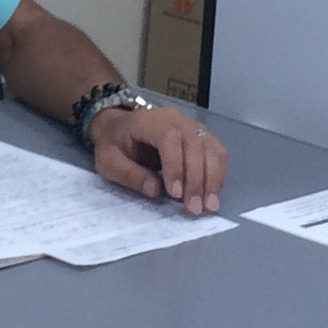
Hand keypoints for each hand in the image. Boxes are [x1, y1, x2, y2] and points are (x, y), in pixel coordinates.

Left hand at [89, 102, 224, 214]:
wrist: (119, 127)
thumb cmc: (113, 145)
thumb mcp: (108, 162)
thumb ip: (129, 174)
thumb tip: (155, 190)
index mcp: (148, 121)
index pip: (169, 138)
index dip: (175, 166)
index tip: (175, 194)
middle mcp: (174, 118)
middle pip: (194, 144)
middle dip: (197, 179)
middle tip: (194, 208)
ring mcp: (191, 125)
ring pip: (210, 148)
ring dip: (212, 179)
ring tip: (209, 206)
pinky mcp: (201, 135)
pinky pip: (217, 152)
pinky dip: (219, 173)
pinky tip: (214, 193)